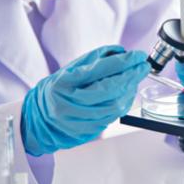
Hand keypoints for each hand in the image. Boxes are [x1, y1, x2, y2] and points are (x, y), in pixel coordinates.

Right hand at [21, 45, 149, 155]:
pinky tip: (128, 92)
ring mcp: (80, 120)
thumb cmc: (57, 89)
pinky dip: (125, 102)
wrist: (40, 120)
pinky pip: (114, 116)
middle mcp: (71, 104)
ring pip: (115, 105)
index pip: (99, 70)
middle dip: (132, 76)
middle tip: (143, 66)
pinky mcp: (88, 131)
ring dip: (131, 89)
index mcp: (65, 84)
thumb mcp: (70, 69)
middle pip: (111, 90)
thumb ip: (95, 59)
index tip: (137, 55)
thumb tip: (122, 52)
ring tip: (136, 77)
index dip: (123, 62)